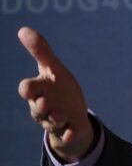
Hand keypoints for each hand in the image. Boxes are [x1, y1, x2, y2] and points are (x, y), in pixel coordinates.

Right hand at [17, 27, 94, 162]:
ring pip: (51, 122)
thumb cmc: (60, 89)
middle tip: (46, 102)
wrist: (73, 114)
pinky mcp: (68, 131)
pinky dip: (69, 134)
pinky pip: (67, 135)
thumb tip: (23, 29)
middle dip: (41, 106)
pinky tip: (72, 132)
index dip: (28, 88)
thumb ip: (40, 51)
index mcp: (39, 90)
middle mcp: (44, 107)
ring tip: (61, 116)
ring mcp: (55, 121)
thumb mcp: (53, 69)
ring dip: (55, 119)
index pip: (28, 89)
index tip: (29, 86)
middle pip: (37, 108)